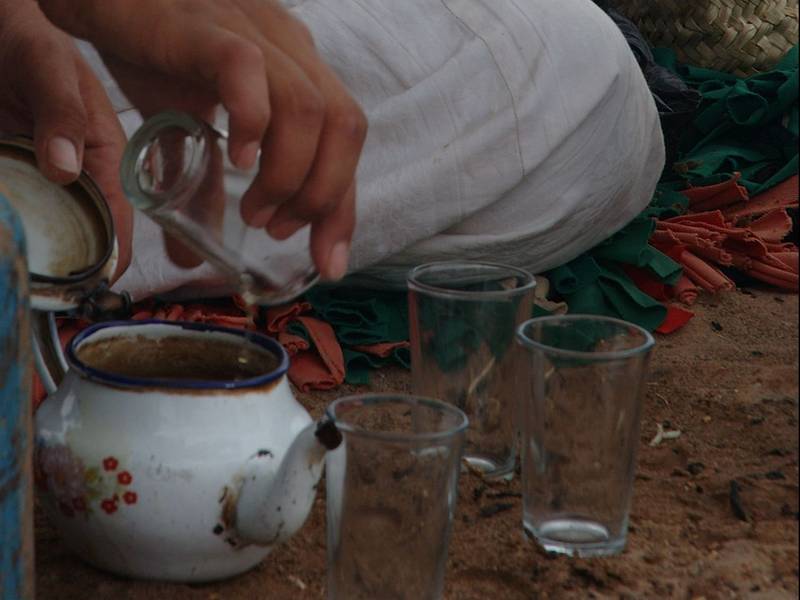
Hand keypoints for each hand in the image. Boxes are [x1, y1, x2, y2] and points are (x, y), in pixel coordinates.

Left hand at [0, 0, 131, 278]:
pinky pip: (15, 214)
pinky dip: (9, 231)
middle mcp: (78, 178)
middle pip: (84, 235)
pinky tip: (5, 245)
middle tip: (51, 288)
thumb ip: (62, 114)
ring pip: (46, 231)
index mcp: (106, 157)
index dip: (115, 255)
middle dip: (71, 264)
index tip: (98, 284)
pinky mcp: (13, 181)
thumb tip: (66, 170)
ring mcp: (42, 183)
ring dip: (35, 251)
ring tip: (25, 274)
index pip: (119, 217)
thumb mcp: (47, 67)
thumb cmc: (26, 41)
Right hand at [41, 0, 367, 280]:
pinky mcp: (205, 28)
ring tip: (254, 211)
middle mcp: (290, 48)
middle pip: (344, 126)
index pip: (347, 142)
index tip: (329, 261)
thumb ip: (203, 190)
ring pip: (307, 108)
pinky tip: (236, 159)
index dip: (343, 208)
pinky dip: (251, 122)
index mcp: (300, 70)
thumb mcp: (192, 130)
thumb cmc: (155, 55)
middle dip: (323, 197)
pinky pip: (246, 71)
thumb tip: (191, 260)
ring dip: (288, 175)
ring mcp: (252, 32)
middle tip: (280, 231)